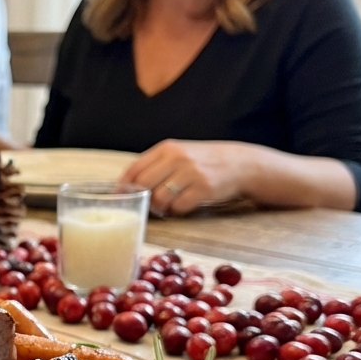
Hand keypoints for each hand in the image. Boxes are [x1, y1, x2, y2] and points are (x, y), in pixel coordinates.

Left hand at [119, 139, 254, 215]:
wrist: (240, 163)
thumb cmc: (202, 162)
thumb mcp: (178, 155)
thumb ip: (155, 166)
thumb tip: (125, 187)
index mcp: (167, 148)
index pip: (134, 168)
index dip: (122, 186)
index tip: (119, 197)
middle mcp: (177, 158)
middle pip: (143, 185)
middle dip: (141, 199)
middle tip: (146, 205)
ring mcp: (191, 172)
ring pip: (159, 198)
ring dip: (159, 208)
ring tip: (166, 206)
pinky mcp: (204, 188)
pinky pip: (179, 207)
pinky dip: (176, 211)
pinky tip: (182, 206)